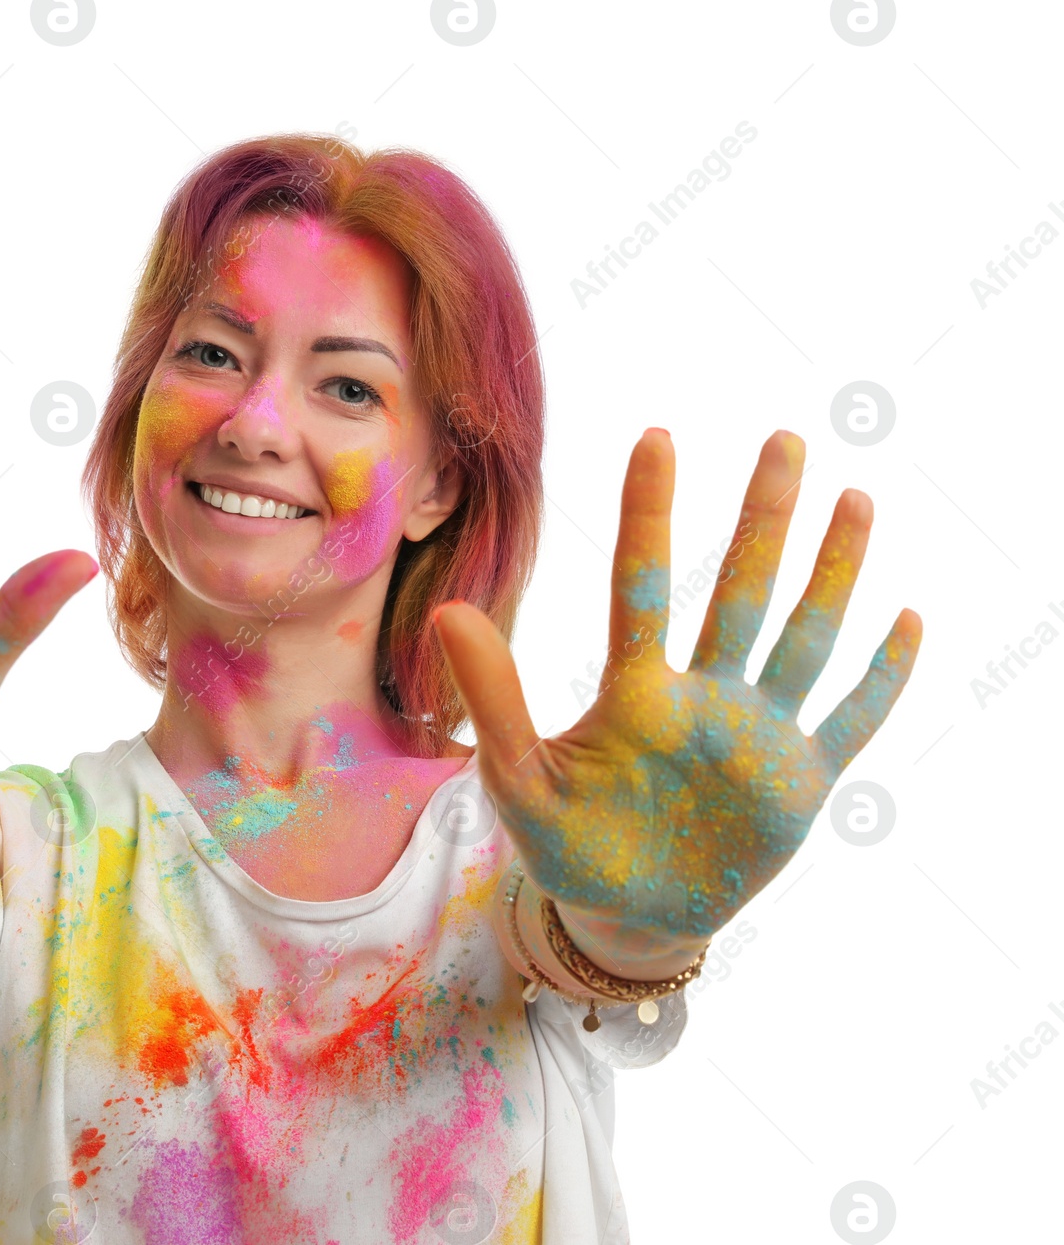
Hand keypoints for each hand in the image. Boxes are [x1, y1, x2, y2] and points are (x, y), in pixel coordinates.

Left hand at [435, 429, 920, 944]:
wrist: (624, 916)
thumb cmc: (568, 842)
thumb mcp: (521, 779)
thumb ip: (495, 699)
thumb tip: (448, 611)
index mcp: (636, 694)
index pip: (641, 587)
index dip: (647, 515)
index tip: (656, 438)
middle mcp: (704, 697)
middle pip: (740, 592)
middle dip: (764, 520)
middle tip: (785, 439)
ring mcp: (757, 735)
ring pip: (803, 638)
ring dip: (831, 574)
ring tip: (856, 499)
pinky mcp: (800, 784)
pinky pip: (850, 721)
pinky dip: (881, 678)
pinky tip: (907, 619)